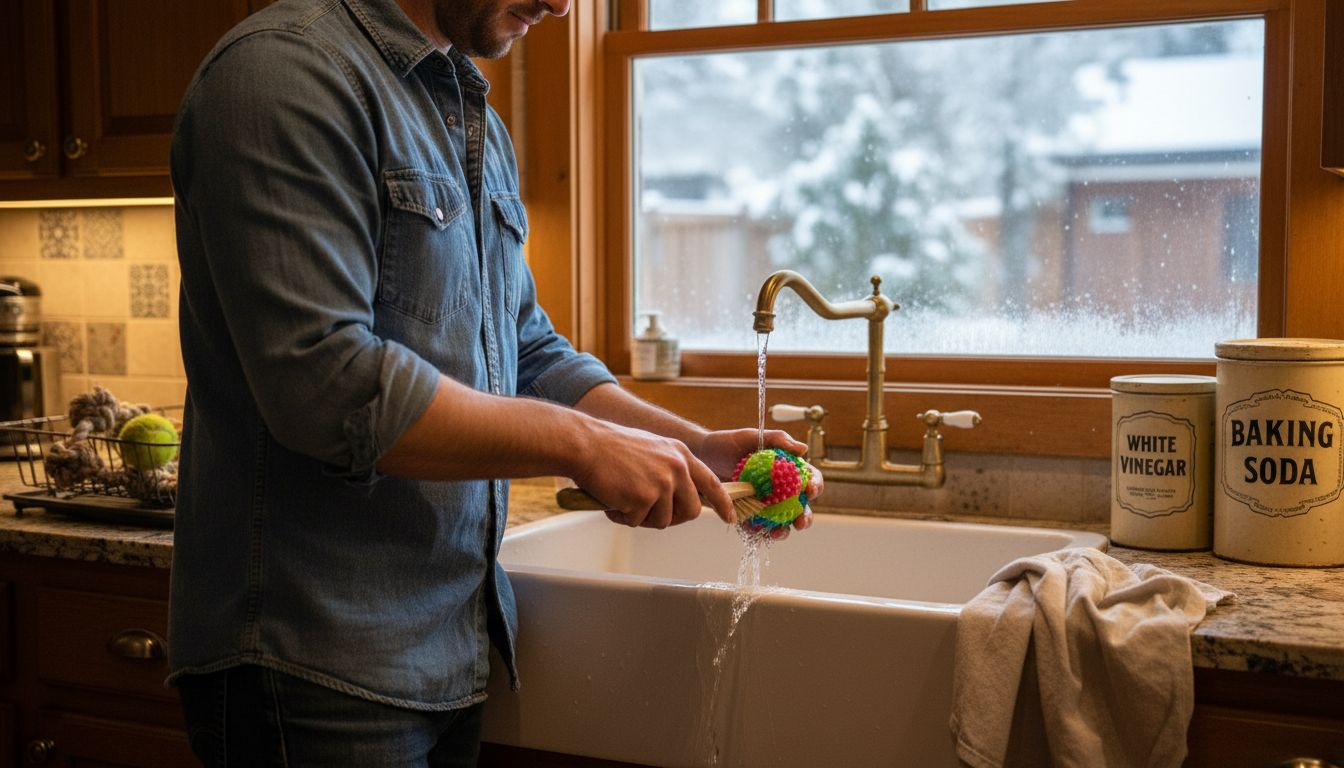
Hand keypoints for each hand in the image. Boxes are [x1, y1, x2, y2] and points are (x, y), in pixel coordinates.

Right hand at [569, 419, 735, 528]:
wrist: (586, 444)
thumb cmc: (611, 447)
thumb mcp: (653, 449)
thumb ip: (670, 469)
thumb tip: (678, 498)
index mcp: (680, 454)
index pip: (711, 482)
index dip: (722, 503)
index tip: (730, 517)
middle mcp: (676, 467)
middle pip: (690, 511)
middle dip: (672, 518)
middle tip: (649, 514)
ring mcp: (662, 483)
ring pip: (663, 521)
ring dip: (642, 517)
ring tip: (623, 500)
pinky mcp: (644, 497)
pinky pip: (637, 522)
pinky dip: (622, 517)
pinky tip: (612, 500)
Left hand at [693, 428, 823, 539]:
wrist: (700, 456)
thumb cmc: (727, 444)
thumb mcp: (752, 436)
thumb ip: (778, 439)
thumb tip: (803, 449)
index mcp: (785, 470)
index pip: (808, 478)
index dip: (815, 485)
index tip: (811, 490)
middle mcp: (778, 490)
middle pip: (799, 506)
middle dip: (804, 517)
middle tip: (801, 522)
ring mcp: (763, 504)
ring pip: (780, 522)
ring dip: (783, 531)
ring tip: (778, 532)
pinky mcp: (746, 515)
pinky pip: (755, 527)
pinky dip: (758, 532)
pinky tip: (756, 531)